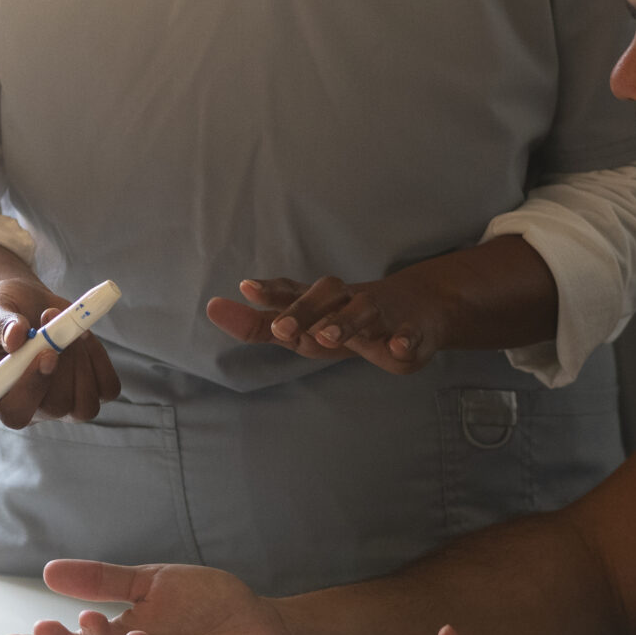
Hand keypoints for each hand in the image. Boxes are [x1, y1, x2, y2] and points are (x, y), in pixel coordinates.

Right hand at [0, 278, 120, 427]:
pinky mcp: (89, 390)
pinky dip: (100, 359)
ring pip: (86, 406)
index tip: (46, 355)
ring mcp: (64, 403)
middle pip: (57, 408)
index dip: (33, 390)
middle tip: (57, 326)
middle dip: (65, 366)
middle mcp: (33, 407)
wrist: (27, 305)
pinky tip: (84, 335)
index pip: (16, 414)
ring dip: (83, 363)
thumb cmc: (4, 314)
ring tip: (67, 327)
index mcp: (0, 395)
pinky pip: (106, 388)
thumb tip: (15, 336)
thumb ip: (1, 325)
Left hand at [205, 272, 451, 374]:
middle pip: (325, 295)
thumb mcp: (307, 324)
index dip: (270, 292)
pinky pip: (409, 334)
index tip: (245, 287)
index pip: (291, 292)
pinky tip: (396, 347)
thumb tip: (214, 309)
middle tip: (281, 329)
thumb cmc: (350, 320)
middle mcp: (348, 301)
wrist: (421, 310)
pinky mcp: (411, 332)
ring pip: (363, 311)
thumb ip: (262, 322)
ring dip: (345, 323)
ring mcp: (382, 315)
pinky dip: (404, 339)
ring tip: (327, 337)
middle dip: (303, 310)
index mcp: (322, 302)